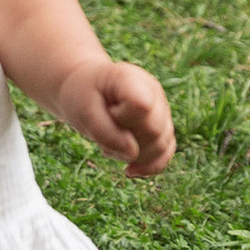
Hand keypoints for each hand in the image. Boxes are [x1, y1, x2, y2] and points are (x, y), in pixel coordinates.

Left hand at [56, 58, 174, 179]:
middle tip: (103, 130)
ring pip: (162, 145)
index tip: (107, 112)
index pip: (141, 105)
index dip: (123, 119)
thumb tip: (133, 154)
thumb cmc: (83, 96)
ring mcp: (161, 110)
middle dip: (126, 141)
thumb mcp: (83, 111)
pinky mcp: (163, 128)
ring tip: (109, 143)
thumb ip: (105, 132)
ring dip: (133, 155)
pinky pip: (166, 154)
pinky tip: (129, 170)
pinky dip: (148, 166)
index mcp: (132, 79)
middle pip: (155, 130)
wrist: (86, 90)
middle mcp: (154, 93)